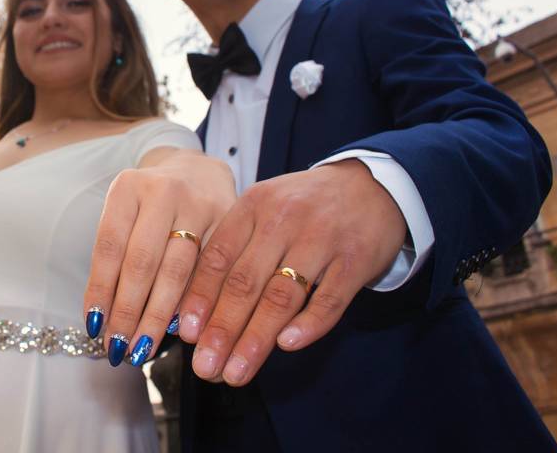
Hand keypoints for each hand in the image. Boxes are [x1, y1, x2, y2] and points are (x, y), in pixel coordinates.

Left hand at [82, 149, 235, 365]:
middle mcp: (163, 191)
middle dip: (128, 312)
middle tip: (118, 349)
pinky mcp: (229, 219)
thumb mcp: (125, 216)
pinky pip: (209, 271)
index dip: (101, 290)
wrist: (197, 171)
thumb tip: (105, 322)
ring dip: (158, 316)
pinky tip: (180, 330)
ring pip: (178, 270)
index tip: (94, 328)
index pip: (109, 246)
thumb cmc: (150, 205)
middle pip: (143, 262)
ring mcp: (199, 203)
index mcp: (127, 188)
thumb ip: (116, 259)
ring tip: (143, 348)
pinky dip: (192, 304)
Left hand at [180, 159, 406, 384]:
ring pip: (282, 296)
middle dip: (222, 329)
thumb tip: (194, 308)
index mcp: (253, 206)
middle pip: (245, 282)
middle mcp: (283, 219)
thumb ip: (233, 249)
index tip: (186, 335)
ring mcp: (322, 238)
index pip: (218, 257)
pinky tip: (286, 346)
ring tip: (236, 372)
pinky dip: (308, 325)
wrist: (370, 184)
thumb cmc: (303, 207)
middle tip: (206, 366)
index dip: (199, 298)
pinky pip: (330, 298)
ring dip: (256, 339)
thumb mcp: (263, 211)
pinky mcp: (356, 258)